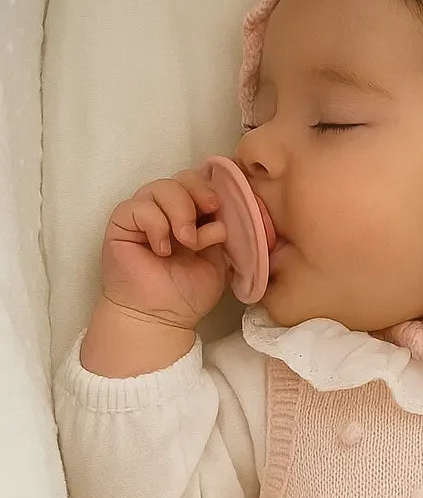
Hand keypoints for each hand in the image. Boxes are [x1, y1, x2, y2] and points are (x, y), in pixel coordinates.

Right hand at [99, 166, 231, 328]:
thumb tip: (226, 215)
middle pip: (180, 179)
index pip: (198, 184)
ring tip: (186, 242)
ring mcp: (144, 214)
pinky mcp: (122, 223)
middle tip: (208, 213)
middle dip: (198, 193)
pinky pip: (139, 207)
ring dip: (180, 211)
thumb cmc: (187, 293)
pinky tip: (162, 250)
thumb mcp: (217, 261)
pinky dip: (156, 225)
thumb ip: (222, 235)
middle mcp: (166, 211)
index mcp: (190, 216)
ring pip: (161, 187)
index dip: (209, 189)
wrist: (160, 318)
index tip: (220, 206)